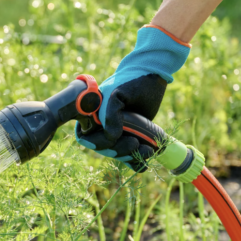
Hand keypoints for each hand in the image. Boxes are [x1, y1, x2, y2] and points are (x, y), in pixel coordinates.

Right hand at [75, 25, 190, 171]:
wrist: (151, 75)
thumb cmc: (132, 81)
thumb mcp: (117, 95)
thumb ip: (110, 115)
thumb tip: (111, 137)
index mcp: (93, 117)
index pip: (88, 138)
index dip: (98, 143)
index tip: (113, 139)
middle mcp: (103, 127)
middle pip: (105, 149)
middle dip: (120, 150)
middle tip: (135, 142)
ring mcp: (118, 133)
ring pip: (119, 153)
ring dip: (132, 156)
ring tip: (148, 151)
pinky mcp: (132, 136)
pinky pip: (130, 155)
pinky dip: (136, 162)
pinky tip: (143, 165)